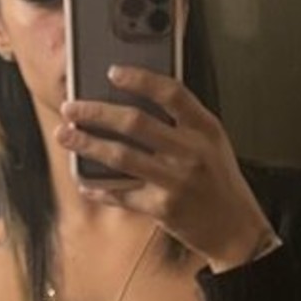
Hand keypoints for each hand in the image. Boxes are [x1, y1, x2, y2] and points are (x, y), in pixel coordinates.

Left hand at [57, 67, 272, 270]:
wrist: (236, 228)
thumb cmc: (219, 180)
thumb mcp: (212, 142)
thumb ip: (183, 121)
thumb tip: (135, 100)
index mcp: (205, 128)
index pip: (172, 93)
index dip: (140, 79)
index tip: (112, 72)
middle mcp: (191, 152)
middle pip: (135, 123)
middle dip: (96, 112)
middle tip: (71, 107)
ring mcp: (175, 181)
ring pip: (121, 156)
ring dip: (87, 144)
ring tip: (64, 135)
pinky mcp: (162, 208)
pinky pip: (121, 194)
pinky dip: (98, 188)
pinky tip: (83, 181)